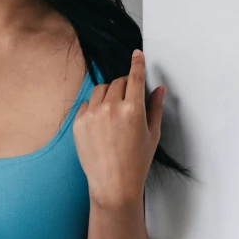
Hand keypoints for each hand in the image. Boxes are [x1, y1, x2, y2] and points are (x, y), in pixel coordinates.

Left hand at [73, 50, 164, 208]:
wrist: (113, 184)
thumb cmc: (136, 162)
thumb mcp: (153, 134)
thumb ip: (155, 107)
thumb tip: (159, 88)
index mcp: (133, 110)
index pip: (135, 77)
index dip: (137, 63)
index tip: (137, 54)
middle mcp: (111, 108)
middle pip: (118, 82)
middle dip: (125, 86)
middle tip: (129, 101)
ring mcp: (92, 114)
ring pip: (101, 89)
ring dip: (109, 94)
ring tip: (115, 114)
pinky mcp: (78, 122)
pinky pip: (86, 103)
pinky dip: (94, 107)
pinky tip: (101, 124)